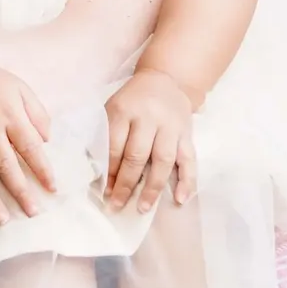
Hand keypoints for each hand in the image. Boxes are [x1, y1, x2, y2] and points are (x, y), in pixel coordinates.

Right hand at [0, 52, 58, 220]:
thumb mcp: (20, 88)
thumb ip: (37, 113)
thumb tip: (48, 139)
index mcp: (9, 116)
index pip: (30, 147)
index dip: (42, 169)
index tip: (53, 189)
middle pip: (6, 166)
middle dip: (20, 192)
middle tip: (33, 212)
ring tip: (3, 219)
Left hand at [102, 71, 198, 210]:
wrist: (165, 80)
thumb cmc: (132, 100)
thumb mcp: (113, 108)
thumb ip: (105, 134)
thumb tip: (96, 170)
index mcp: (124, 110)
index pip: (114, 146)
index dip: (109, 170)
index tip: (104, 191)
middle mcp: (149, 118)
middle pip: (137, 155)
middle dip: (126, 183)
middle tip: (117, 205)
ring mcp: (170, 127)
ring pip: (163, 160)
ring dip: (153, 187)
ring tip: (143, 208)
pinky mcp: (187, 134)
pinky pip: (189, 159)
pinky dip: (187, 181)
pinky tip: (181, 199)